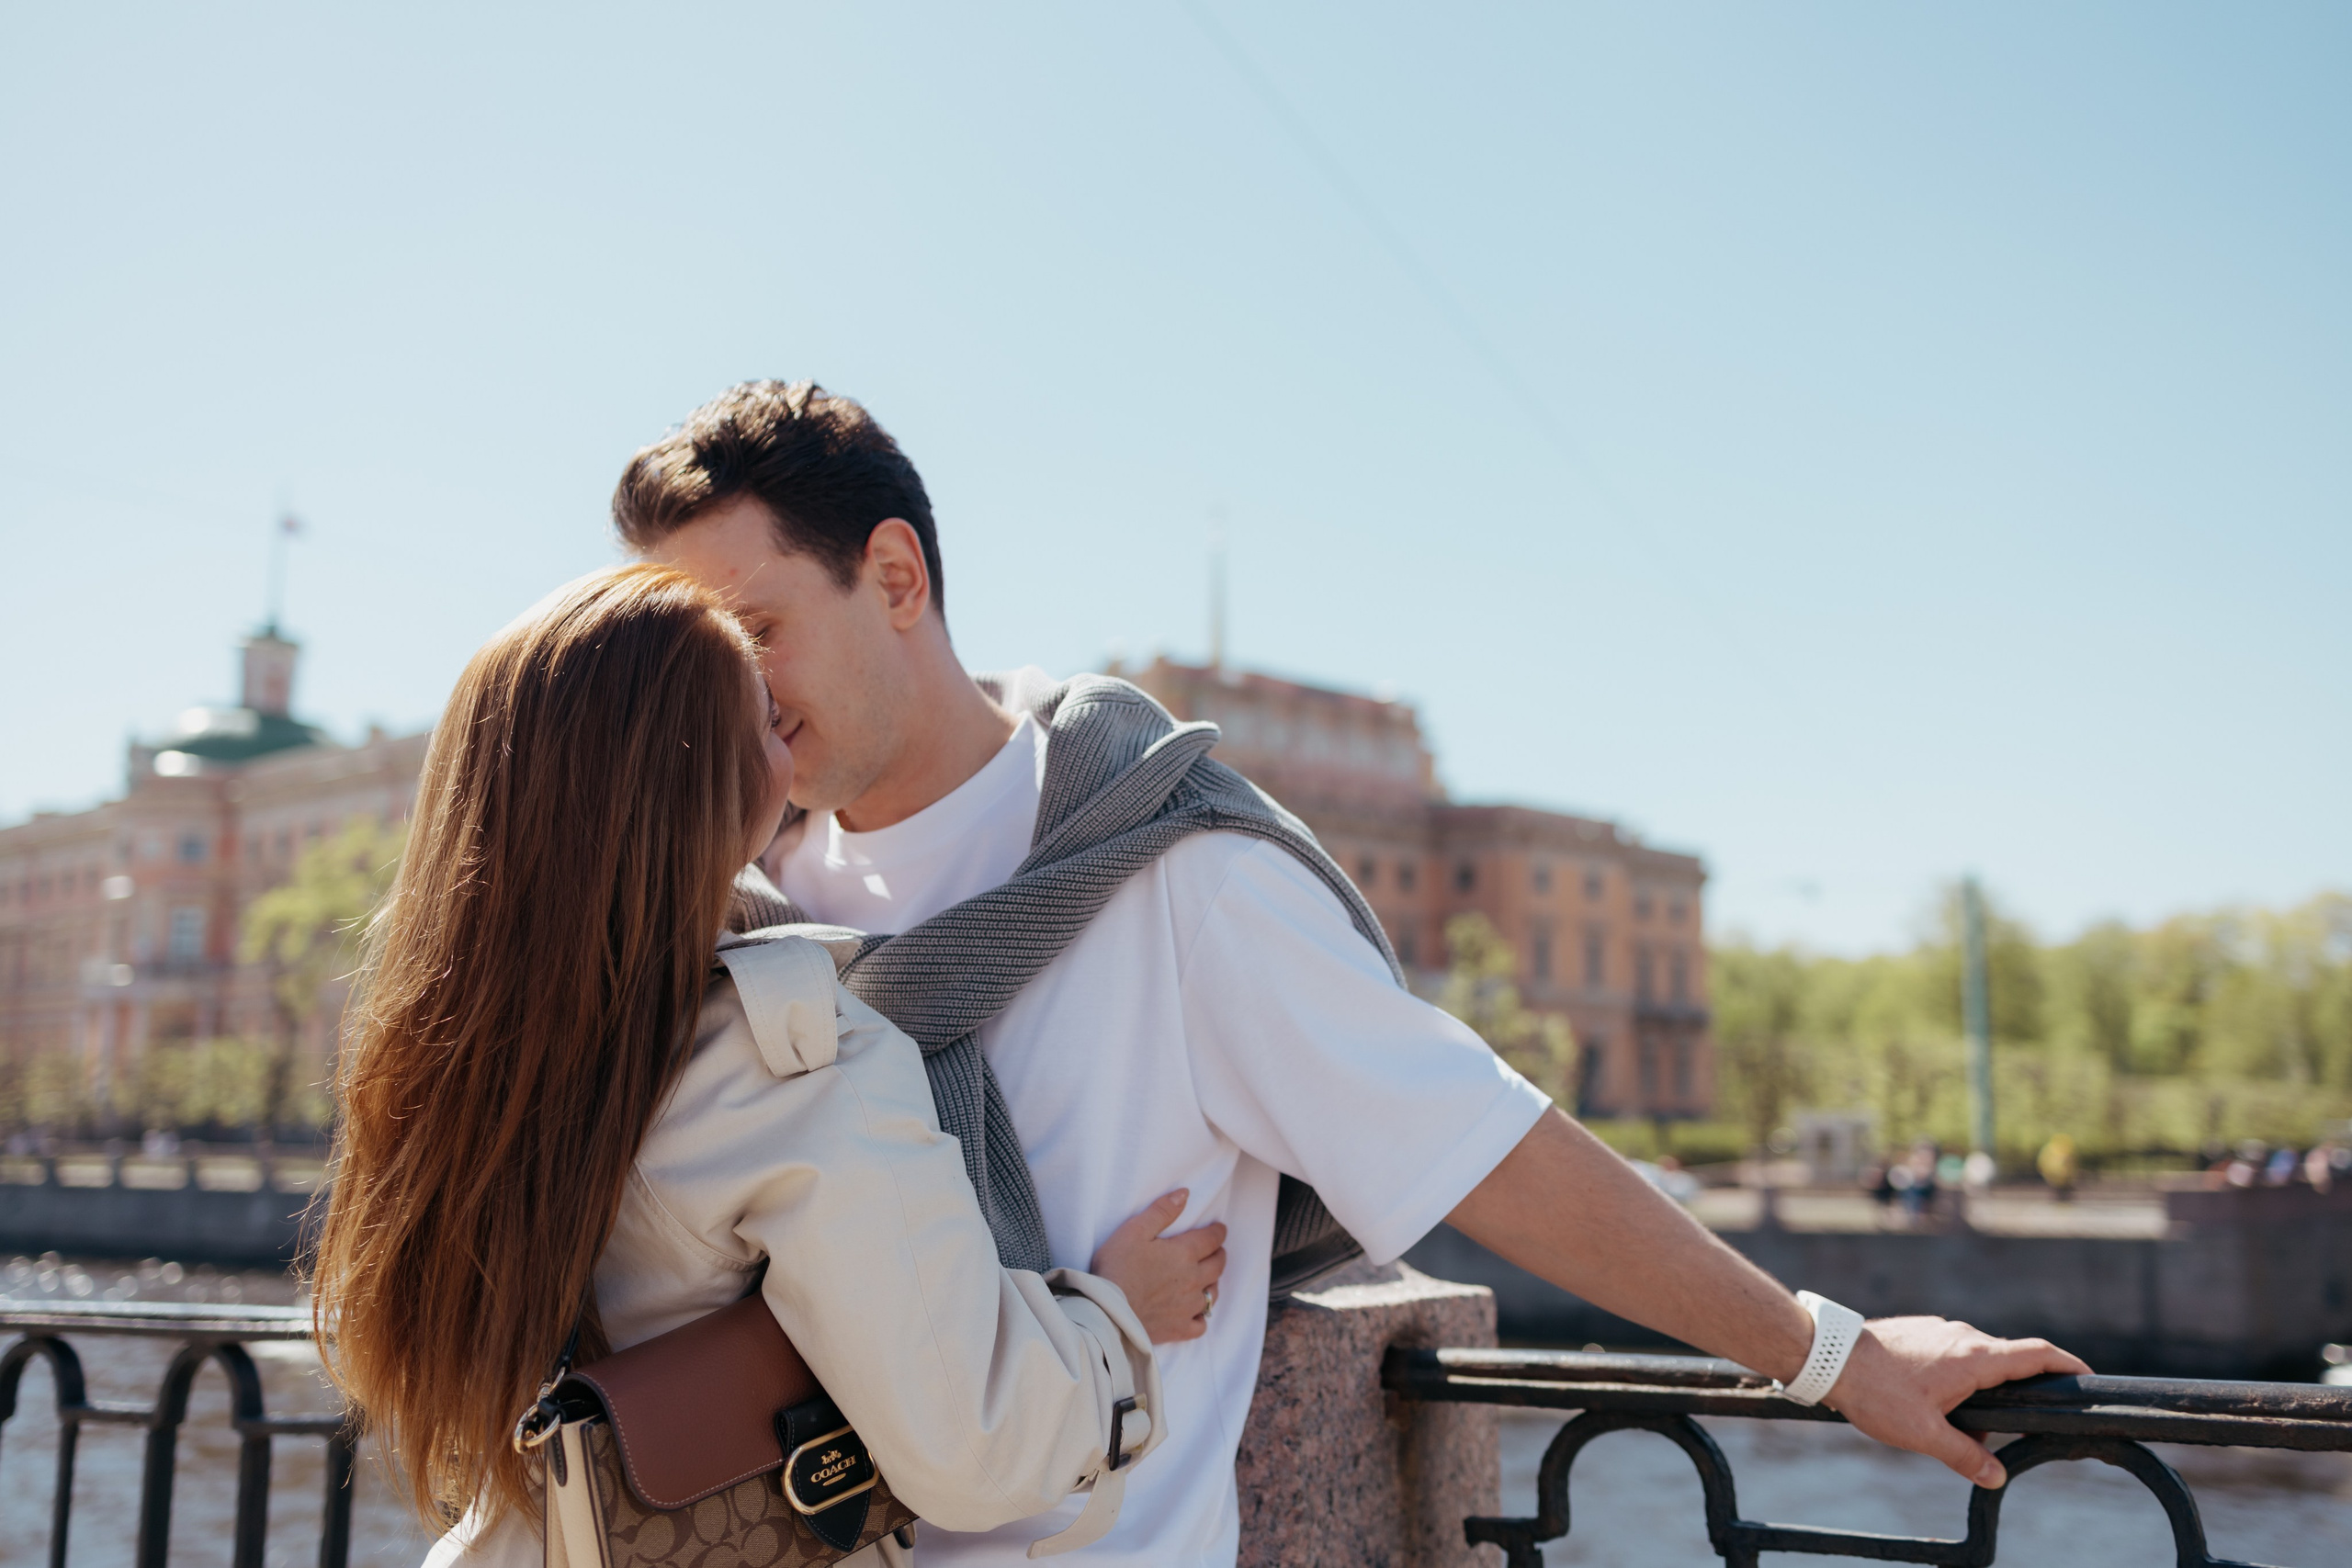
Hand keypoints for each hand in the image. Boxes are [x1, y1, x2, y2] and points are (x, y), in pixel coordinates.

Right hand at [1090, 1190, 1227, 1343]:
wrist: (1107, 1311)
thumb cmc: (1117, 1267)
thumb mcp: (1135, 1230)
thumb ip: (1162, 1211)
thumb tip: (1185, 1194)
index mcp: (1184, 1253)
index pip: (1212, 1239)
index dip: (1218, 1232)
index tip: (1220, 1229)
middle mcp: (1193, 1280)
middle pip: (1218, 1265)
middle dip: (1219, 1254)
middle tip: (1216, 1250)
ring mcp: (1188, 1307)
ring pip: (1213, 1293)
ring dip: (1213, 1282)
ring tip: (1207, 1278)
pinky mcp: (1179, 1329)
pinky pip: (1201, 1324)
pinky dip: (1201, 1317)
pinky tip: (1195, 1312)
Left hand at [1822, 1317, 2090, 1487]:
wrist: (1829, 1355)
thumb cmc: (1876, 1393)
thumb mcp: (1923, 1434)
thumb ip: (1965, 1456)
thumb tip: (1996, 1477)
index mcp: (1974, 1358)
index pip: (2037, 1354)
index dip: (2068, 1364)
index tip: (2088, 1376)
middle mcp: (1963, 1336)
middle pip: (2009, 1360)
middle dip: (2018, 1392)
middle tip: (2017, 1424)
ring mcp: (1940, 1330)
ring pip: (1976, 1360)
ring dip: (1979, 1391)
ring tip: (1958, 1426)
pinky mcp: (1920, 1332)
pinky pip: (1951, 1354)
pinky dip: (1956, 1379)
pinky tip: (1932, 1406)